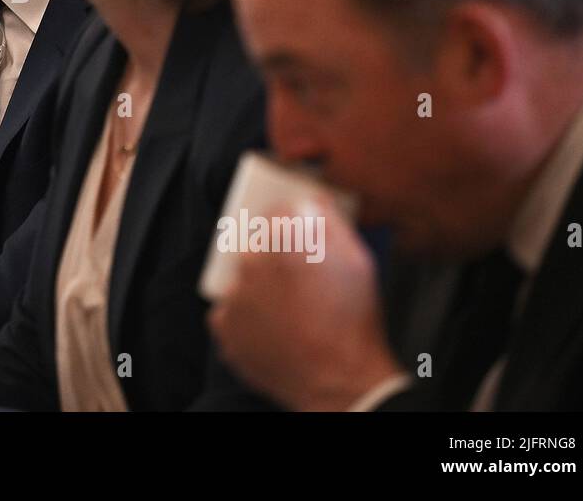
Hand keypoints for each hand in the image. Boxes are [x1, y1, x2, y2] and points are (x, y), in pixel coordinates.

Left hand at [207, 197, 403, 409]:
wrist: (338, 381)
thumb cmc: (353, 322)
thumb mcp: (358, 259)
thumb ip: (330, 219)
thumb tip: (310, 200)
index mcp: (284, 237)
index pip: (275, 210)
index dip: (288, 220)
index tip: (295, 232)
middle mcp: (251, 260)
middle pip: (255, 244)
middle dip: (272, 254)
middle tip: (295, 277)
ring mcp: (233, 295)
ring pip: (241, 277)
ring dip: (257, 285)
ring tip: (286, 308)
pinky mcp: (223, 325)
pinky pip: (229, 310)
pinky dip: (245, 315)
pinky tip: (272, 325)